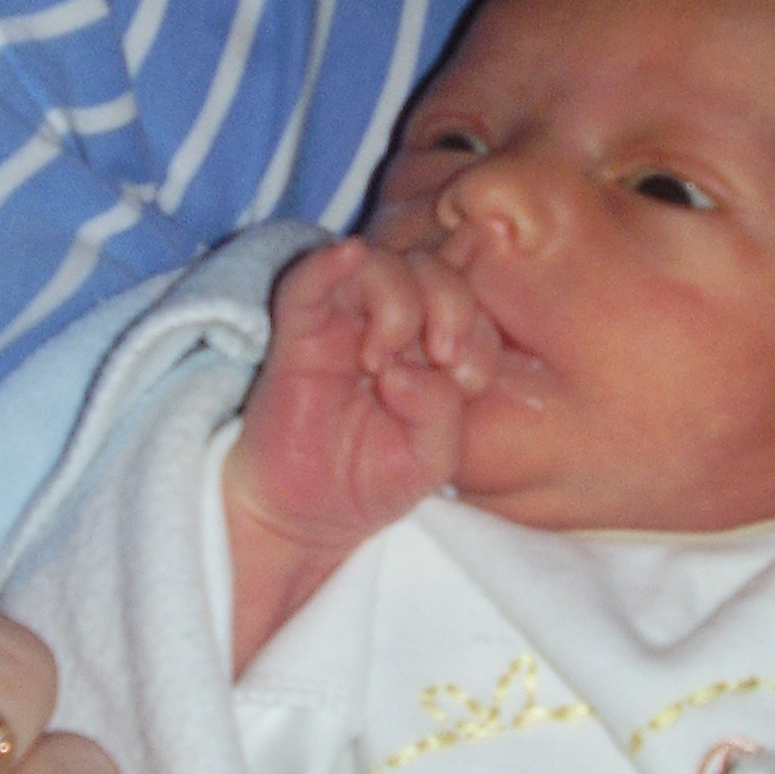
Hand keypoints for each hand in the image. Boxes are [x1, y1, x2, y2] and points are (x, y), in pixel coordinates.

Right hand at [224, 239, 499, 668]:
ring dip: (399, 303)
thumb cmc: (368, 480)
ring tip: (382, 362)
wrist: (304, 518)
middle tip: (442, 360)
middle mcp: (387, 321)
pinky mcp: (296, 333)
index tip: (467, 379)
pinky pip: (307, 281)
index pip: (468, 298)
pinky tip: (348, 255)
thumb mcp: (432, 458)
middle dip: (451, 306)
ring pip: (378, 264)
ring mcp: (341, 322)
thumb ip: (442, 411)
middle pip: (430, 267)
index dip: (478, 326)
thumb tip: (406, 372)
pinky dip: (328, 261)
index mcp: (428, 344)